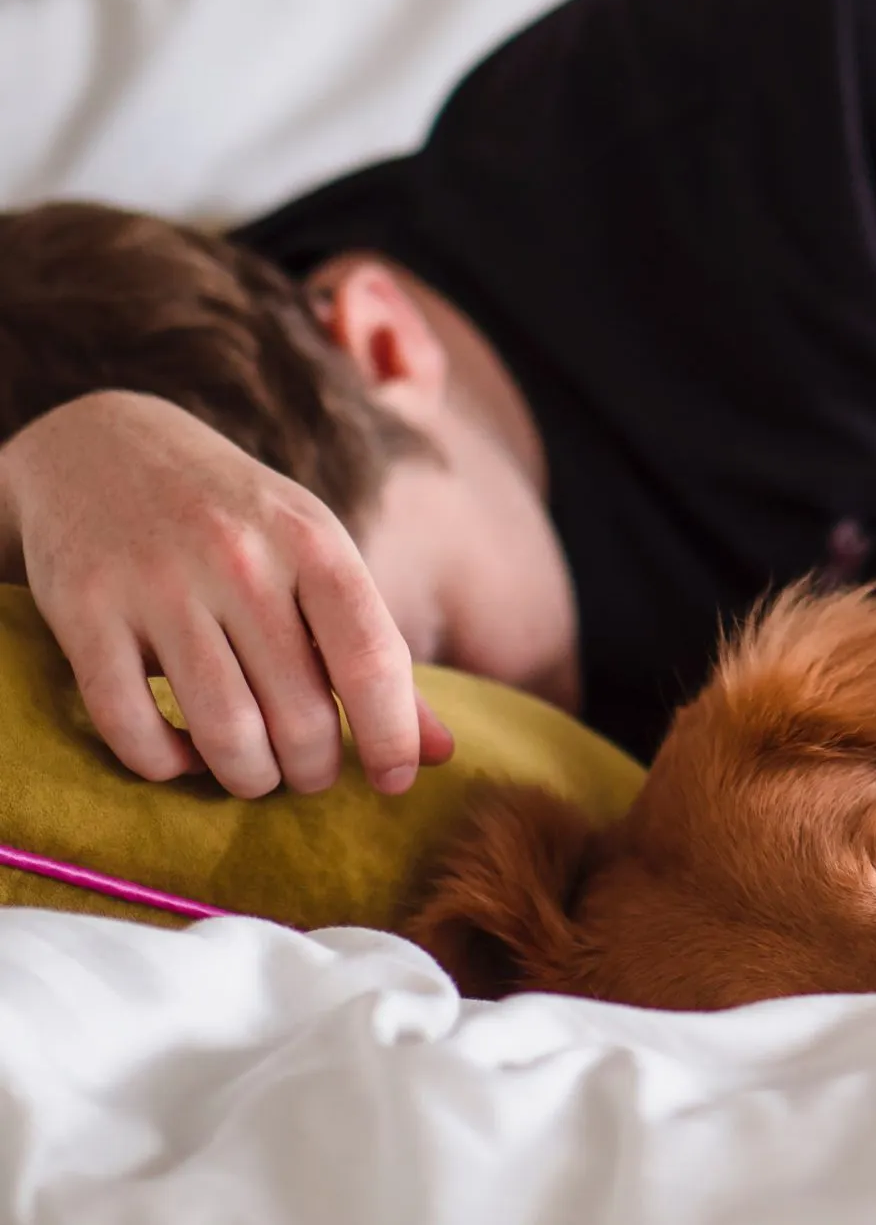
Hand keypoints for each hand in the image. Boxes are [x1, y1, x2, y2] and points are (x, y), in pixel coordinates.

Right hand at [0, 392, 454, 797]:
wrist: (104, 443)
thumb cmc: (239, 520)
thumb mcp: (318, 558)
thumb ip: (376, 653)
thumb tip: (442, 754)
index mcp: (313, 543)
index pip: (372, 659)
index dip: (392, 737)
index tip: (394, 781)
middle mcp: (239, 560)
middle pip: (300, 715)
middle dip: (314, 770)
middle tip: (310, 773)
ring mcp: (157, 584)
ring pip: (223, 732)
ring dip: (248, 778)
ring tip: (256, 772)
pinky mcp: (84, 611)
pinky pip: (131, 726)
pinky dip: (163, 763)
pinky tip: (181, 753)